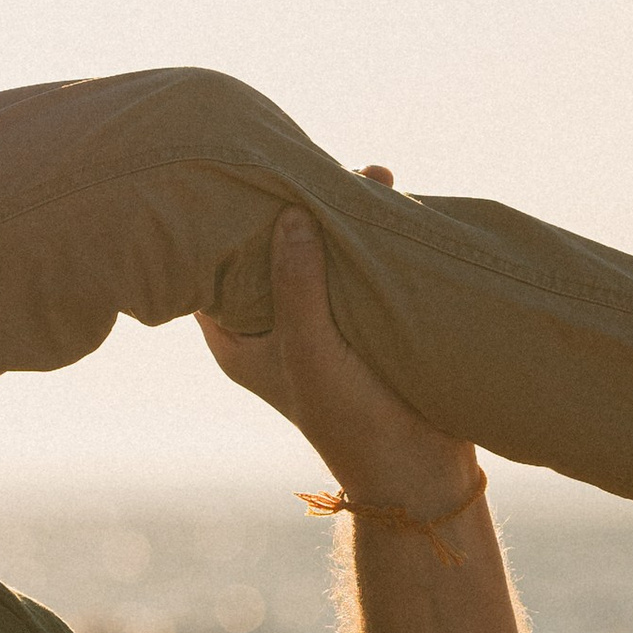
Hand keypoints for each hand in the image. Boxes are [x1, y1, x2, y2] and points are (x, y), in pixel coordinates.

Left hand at [199, 199, 478, 514]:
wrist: (422, 470)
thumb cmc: (350, 421)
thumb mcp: (312, 350)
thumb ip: (296, 285)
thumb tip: (289, 213)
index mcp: (237, 339)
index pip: (211, 268)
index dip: (222, 224)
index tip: (238, 175)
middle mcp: (273, 324)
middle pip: (270, 249)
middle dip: (291, 206)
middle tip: (313, 162)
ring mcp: (321, 318)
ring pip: (321, 250)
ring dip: (341, 214)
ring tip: (368, 175)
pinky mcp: (364, 316)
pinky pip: (360, 262)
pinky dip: (372, 233)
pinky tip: (391, 196)